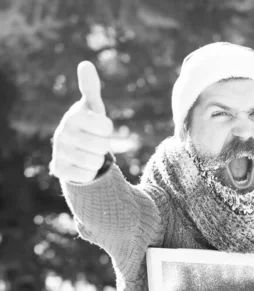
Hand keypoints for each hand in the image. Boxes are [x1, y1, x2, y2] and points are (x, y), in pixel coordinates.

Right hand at [50, 61, 112, 182]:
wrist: (72, 151)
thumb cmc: (87, 126)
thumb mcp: (92, 108)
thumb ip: (91, 88)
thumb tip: (85, 64)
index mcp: (73, 116)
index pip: (106, 127)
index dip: (107, 130)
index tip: (99, 128)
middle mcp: (62, 133)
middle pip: (102, 147)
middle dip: (102, 147)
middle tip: (93, 143)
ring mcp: (59, 152)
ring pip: (95, 163)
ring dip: (97, 161)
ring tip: (88, 154)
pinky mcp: (58, 169)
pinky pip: (87, 176)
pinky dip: (89, 173)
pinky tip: (81, 166)